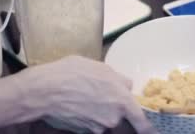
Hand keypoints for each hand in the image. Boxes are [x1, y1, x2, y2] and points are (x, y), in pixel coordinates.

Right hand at [13, 56, 156, 133]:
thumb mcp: (99, 67)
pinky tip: (74, 103)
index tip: (150, 132)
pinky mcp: (82, 131)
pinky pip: (89, 122)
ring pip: (103, 117)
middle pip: (118, 113)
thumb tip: (124, 85)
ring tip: (80, 94)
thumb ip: (117, 79)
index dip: (146, 127)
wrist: (44, 91)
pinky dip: (84, 115)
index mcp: (122, 100)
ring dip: (96, 109)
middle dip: (111, 105)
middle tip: (96, 91)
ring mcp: (97, 126)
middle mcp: (112, 117)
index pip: (140, 119)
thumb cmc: (72, 73)